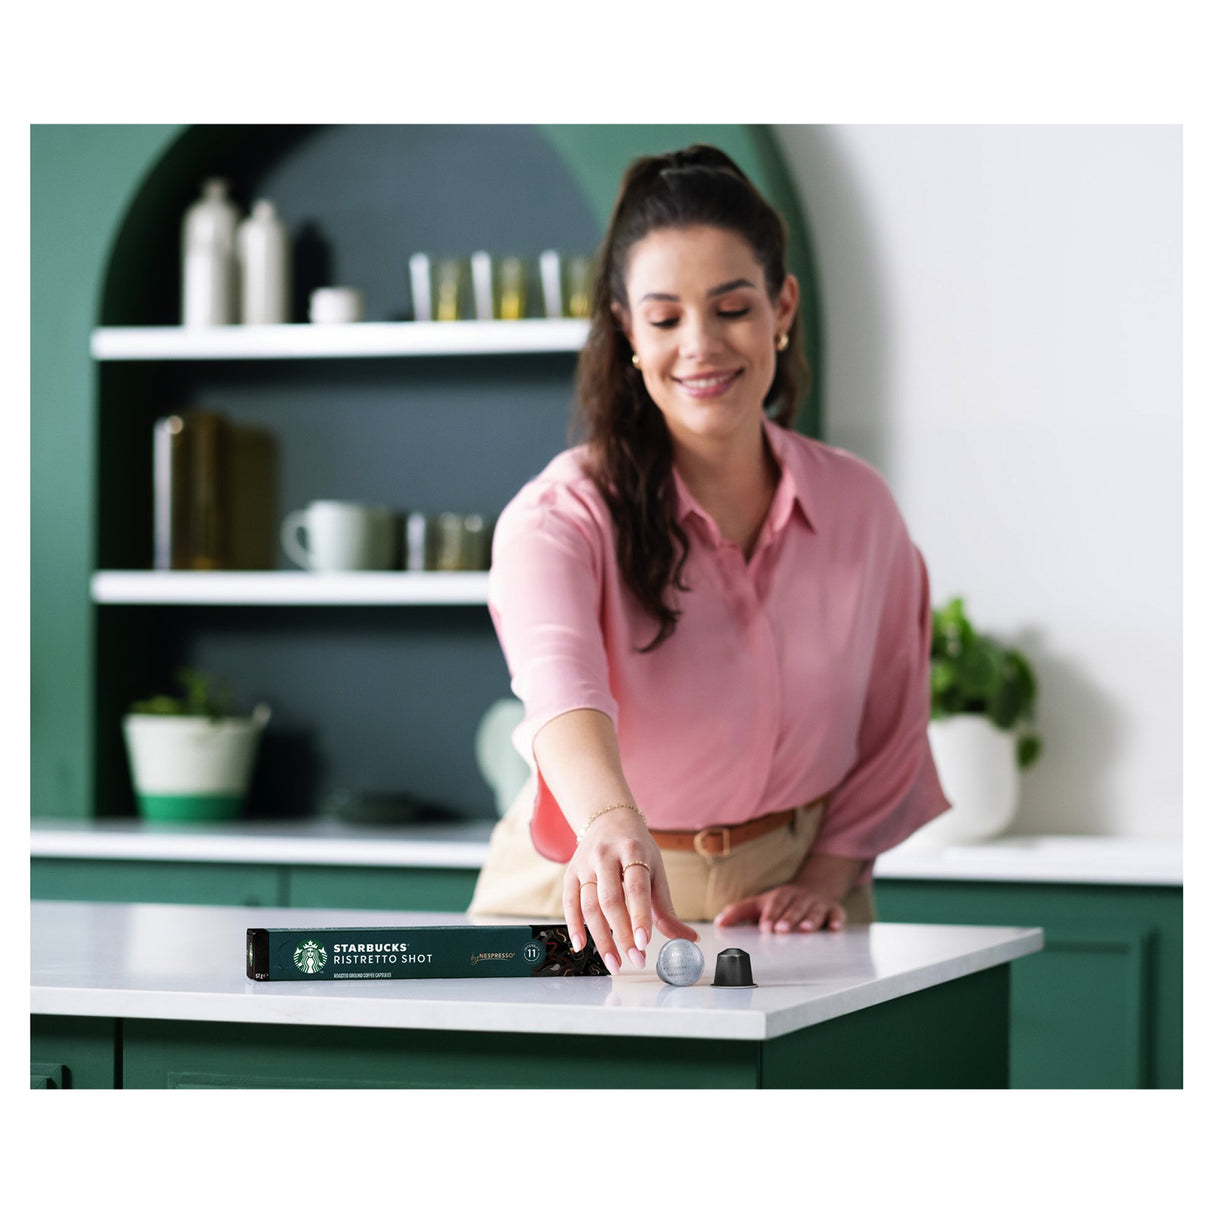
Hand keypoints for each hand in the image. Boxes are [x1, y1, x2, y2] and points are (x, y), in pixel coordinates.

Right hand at [563, 811, 697, 972]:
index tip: (644, 942)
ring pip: (589, 905)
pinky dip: (574, 926)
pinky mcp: (570, 873)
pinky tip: (582, 946)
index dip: (639, 915)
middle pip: (610, 900)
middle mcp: (606, 856)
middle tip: (635, 959)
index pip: (636, 887)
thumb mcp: (656, 869)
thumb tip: (688, 939)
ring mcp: (585, 864)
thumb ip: (666, 908)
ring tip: (615, 962)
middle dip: (622, 934)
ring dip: (601, 938)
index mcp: (633, 851)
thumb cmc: (636, 849)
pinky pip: (569, 902)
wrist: (609, 820)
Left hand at [714, 882, 846, 932]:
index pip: (774, 903)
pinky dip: (837, 921)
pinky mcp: (834, 910)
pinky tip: (835, 929)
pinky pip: (837, 914)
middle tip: (781, 930)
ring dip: (810, 920)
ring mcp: (817, 904)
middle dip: (788, 918)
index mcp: (781, 896)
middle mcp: (800, 898)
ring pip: (815, 911)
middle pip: (794, 907)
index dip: (769, 914)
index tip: (764, 927)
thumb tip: (718, 923)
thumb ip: (739, 913)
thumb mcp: (761, 903)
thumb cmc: (783, 901)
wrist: (816, 887)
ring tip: (805, 931)